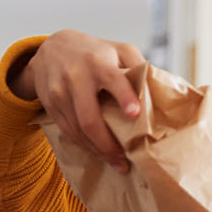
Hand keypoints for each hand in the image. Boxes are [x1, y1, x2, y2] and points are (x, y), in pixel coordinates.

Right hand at [11, 29, 145, 172]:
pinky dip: (84, 145)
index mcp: (98, 62)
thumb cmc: (94, 51)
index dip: (124, 96)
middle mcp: (76, 77)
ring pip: (77, 129)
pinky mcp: (50, 104)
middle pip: (89, 117)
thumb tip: (162, 90)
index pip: (112, 79)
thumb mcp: (118, 50)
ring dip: (97, 150)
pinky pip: (67, 131)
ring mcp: (59, 92)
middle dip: (108, 144)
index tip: (134, 113)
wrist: (51, 48)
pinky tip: (98, 153)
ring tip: (116, 163)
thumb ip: (138, 65)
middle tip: (125, 161)